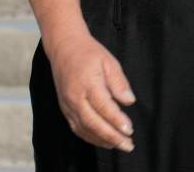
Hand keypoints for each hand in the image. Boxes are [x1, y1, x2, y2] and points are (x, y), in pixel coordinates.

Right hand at [46, 31, 136, 151]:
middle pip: (93, 122)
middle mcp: (75, 97)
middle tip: (128, 144)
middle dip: (112, 136)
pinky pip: (76, 128)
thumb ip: (119, 82)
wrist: (64, 47)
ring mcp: (67, 104)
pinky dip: (90, 137)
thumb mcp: (109, 61)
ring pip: (84, 129)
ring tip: (119, 145)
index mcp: (87, 83)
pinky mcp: (65, 109)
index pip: (103, 107)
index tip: (129, 129)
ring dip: (102, 140)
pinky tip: (103, 140)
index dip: (117, 120)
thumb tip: (129, 101)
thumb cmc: (88, 53)